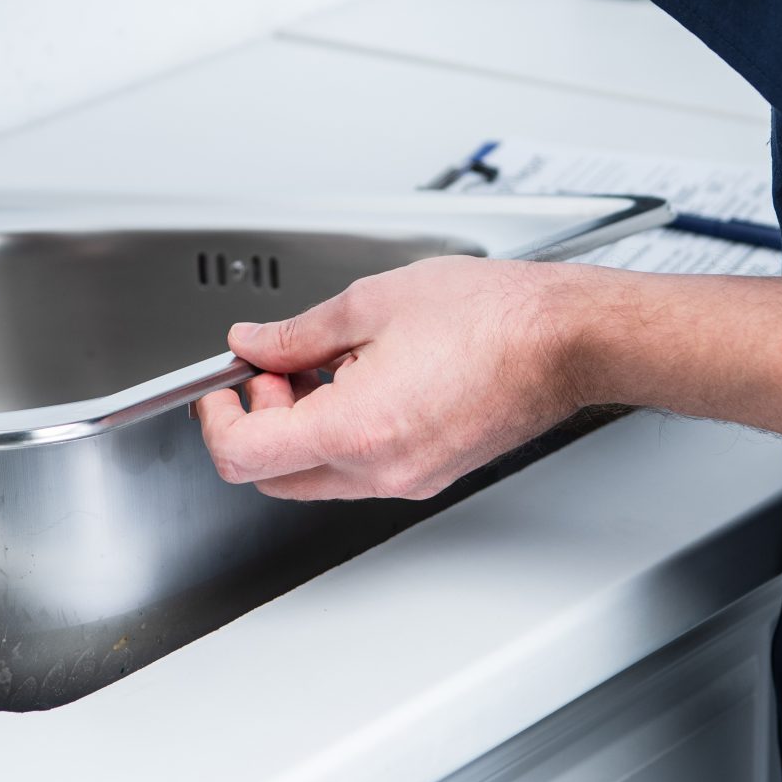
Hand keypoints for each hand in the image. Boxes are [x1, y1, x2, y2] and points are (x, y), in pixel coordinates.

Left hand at [195, 255, 592, 500]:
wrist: (565, 339)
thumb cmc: (493, 317)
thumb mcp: (371, 302)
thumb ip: (298, 332)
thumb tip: (256, 344)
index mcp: (355, 428)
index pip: (243, 455)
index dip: (216, 420)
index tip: (222, 387)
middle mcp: (378, 470)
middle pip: (273, 476)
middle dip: (259, 421)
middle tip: (276, 368)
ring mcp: (406, 479)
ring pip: (315, 476)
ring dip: (299, 427)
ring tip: (325, 364)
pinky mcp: (428, 473)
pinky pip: (359, 469)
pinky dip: (339, 432)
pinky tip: (360, 379)